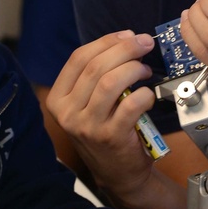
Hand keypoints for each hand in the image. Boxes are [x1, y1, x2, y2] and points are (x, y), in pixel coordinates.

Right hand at [46, 31, 156, 194]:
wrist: (119, 173)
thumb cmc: (107, 131)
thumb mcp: (89, 104)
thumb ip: (97, 76)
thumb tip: (125, 40)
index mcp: (58, 99)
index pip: (78, 58)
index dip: (105, 42)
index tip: (127, 35)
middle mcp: (68, 113)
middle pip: (96, 67)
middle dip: (125, 49)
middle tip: (145, 44)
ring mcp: (87, 126)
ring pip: (111, 82)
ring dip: (134, 68)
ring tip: (145, 70)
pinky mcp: (110, 137)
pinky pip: (130, 104)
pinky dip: (144, 94)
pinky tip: (148, 95)